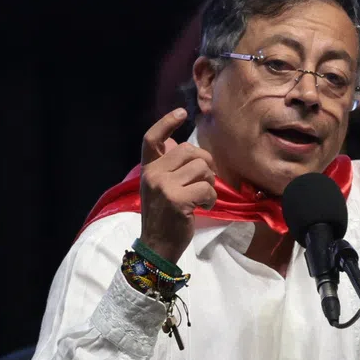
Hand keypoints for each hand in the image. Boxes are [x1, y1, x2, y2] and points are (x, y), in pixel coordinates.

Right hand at [138, 108, 217, 264]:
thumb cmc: (163, 217)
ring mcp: (164, 186)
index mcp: (148, 169)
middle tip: (204, 182)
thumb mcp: (160, 189)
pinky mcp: (178, 199)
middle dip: (205, 165)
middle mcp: (153, 174)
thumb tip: (180, 146)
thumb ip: (168, 168)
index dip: (166, 122)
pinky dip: (211, 198)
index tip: (182, 112)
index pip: (152, 139)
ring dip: (210, 184)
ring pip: (202, 168)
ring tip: (202, 198)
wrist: (157, 247)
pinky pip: (207, 188)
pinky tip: (204, 207)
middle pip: (190, 152)